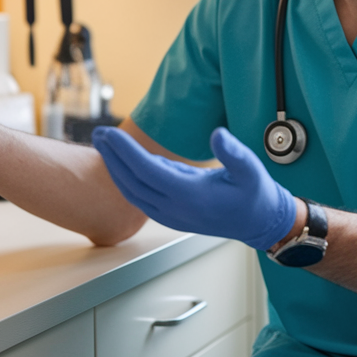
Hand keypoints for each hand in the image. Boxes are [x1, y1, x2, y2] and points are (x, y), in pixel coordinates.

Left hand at [92, 126, 296, 249]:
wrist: (258, 223)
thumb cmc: (255, 194)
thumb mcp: (251, 169)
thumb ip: (233, 152)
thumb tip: (217, 134)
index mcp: (190, 196)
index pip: (147, 170)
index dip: (125, 151)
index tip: (109, 132)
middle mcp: (174, 209)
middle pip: (132, 181)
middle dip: (112, 156)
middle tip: (97, 132)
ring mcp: (170, 215)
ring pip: (132, 191)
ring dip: (115, 168)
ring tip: (104, 144)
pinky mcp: (170, 215)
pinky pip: (140, 197)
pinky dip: (127, 179)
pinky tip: (122, 161)